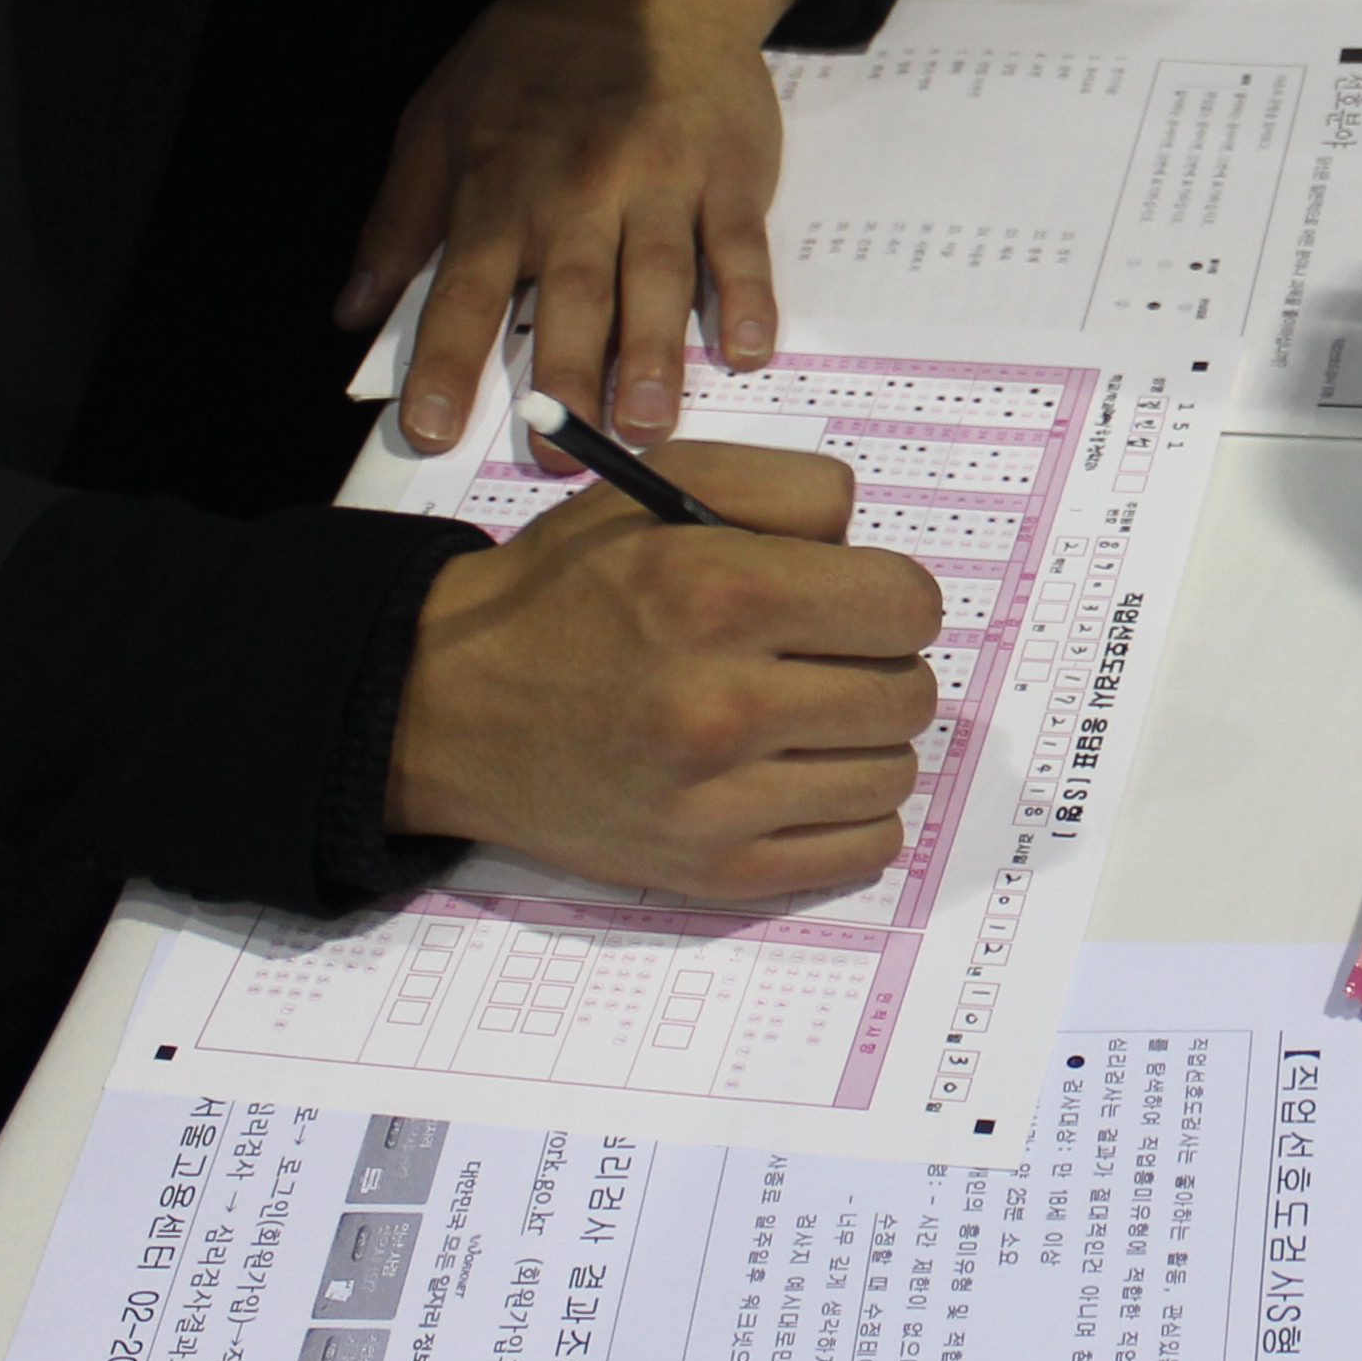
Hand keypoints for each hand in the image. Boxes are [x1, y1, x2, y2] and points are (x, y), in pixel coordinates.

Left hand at [350, 0, 807, 454]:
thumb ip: (399, 220)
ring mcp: (662, 181)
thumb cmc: (534, 54)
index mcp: (501, 185)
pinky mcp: (731, 174)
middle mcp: (580, 190)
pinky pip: (740, 246)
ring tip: (647, 428)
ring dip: (653, 357)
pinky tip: (746, 351)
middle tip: (561, 460)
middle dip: (564, 384)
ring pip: (656, 280)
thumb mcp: (438, 116)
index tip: (431, 429)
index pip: (466, 288)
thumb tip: (352, 311)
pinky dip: (746, 298)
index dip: (446, 361)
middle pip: (571, 299)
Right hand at [386, 438, 946, 901]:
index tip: (851, 605)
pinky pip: (862, 850)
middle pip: (908, 694)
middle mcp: (721, 705)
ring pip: (894, 773)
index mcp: (718, 594)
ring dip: (867, 743)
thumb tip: (872, 550)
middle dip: (879, 667)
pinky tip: (800, 778)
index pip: (906, 607)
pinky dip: (853, 814)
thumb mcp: (664, 488)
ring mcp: (717, 803)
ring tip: (802, 721)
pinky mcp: (714, 872)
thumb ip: (790, 489)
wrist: (453, 707)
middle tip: (820, 662)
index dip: (889, 598)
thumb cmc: (567, 591)